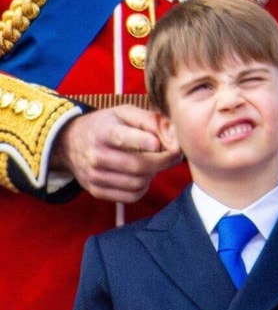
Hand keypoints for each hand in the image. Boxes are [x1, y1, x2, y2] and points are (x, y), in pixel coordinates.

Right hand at [50, 105, 181, 202]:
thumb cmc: (107, 125)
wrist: (70, 142)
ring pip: (138, 183)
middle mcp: (96, 155)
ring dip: (154, 174)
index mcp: (104, 132)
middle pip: (138, 166)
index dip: (143, 141)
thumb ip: (151, 120)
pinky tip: (143, 175)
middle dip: (164, 161)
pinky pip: (131, 196)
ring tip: (156, 162)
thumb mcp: (125, 113)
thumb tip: (174, 135)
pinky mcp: (97, 191)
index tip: (159, 143)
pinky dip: (143, 187)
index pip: (122, 138)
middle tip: (175, 153)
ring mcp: (95, 176)